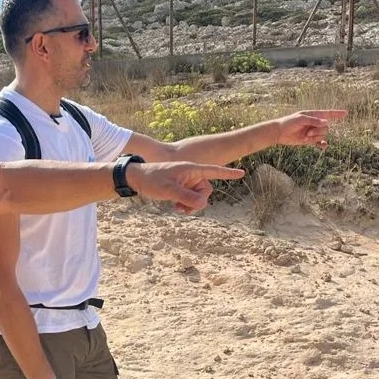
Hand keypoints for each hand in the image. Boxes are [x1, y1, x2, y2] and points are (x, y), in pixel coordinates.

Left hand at [128, 162, 244, 213]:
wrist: (136, 178)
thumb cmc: (152, 179)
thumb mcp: (169, 190)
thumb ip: (186, 197)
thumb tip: (203, 205)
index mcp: (191, 169)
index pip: (214, 171)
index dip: (228, 173)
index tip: (242, 173)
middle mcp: (191, 174)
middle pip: (205, 191)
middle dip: (198, 201)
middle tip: (184, 209)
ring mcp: (185, 182)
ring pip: (197, 197)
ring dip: (191, 205)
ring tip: (178, 209)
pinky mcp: (180, 188)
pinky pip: (189, 199)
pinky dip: (185, 205)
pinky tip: (175, 208)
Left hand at [275, 110, 346, 147]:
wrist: (279, 133)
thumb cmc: (288, 123)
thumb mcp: (300, 119)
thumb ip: (313, 120)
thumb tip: (326, 122)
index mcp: (313, 115)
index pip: (327, 114)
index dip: (337, 114)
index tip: (346, 113)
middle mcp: (314, 123)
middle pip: (325, 127)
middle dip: (318, 131)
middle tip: (308, 132)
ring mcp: (312, 131)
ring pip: (322, 135)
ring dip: (315, 137)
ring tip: (305, 137)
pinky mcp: (308, 140)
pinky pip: (319, 142)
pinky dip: (321, 144)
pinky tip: (324, 146)